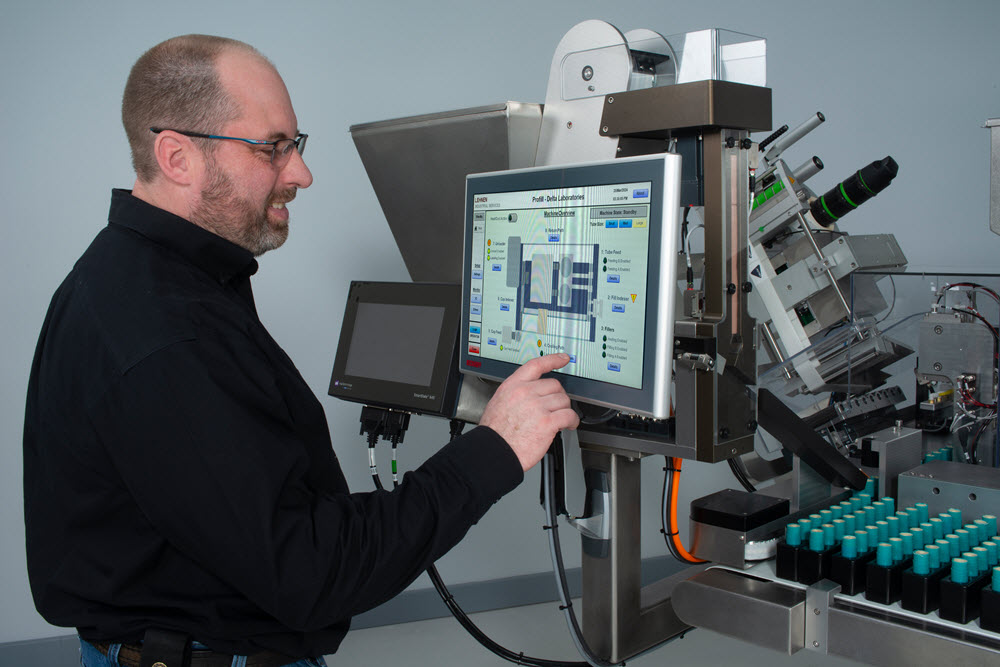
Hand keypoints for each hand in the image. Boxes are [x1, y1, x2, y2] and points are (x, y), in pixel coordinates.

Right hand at [479, 353, 579, 471]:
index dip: (552, 360)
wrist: (494, 452)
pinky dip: (572, 421)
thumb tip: (533, 392)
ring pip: (563, 400)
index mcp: (513, 386)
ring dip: (565, 410)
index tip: (563, 359)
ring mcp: (536, 407)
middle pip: (554, 385)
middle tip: (555, 407)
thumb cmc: (495, 433)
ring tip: (561, 419)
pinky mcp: (547, 422)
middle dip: (558, 397)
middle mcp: (525, 393)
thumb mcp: (499, 403)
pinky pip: (568, 415)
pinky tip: (568, 425)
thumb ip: (516, 393)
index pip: (536, 365)